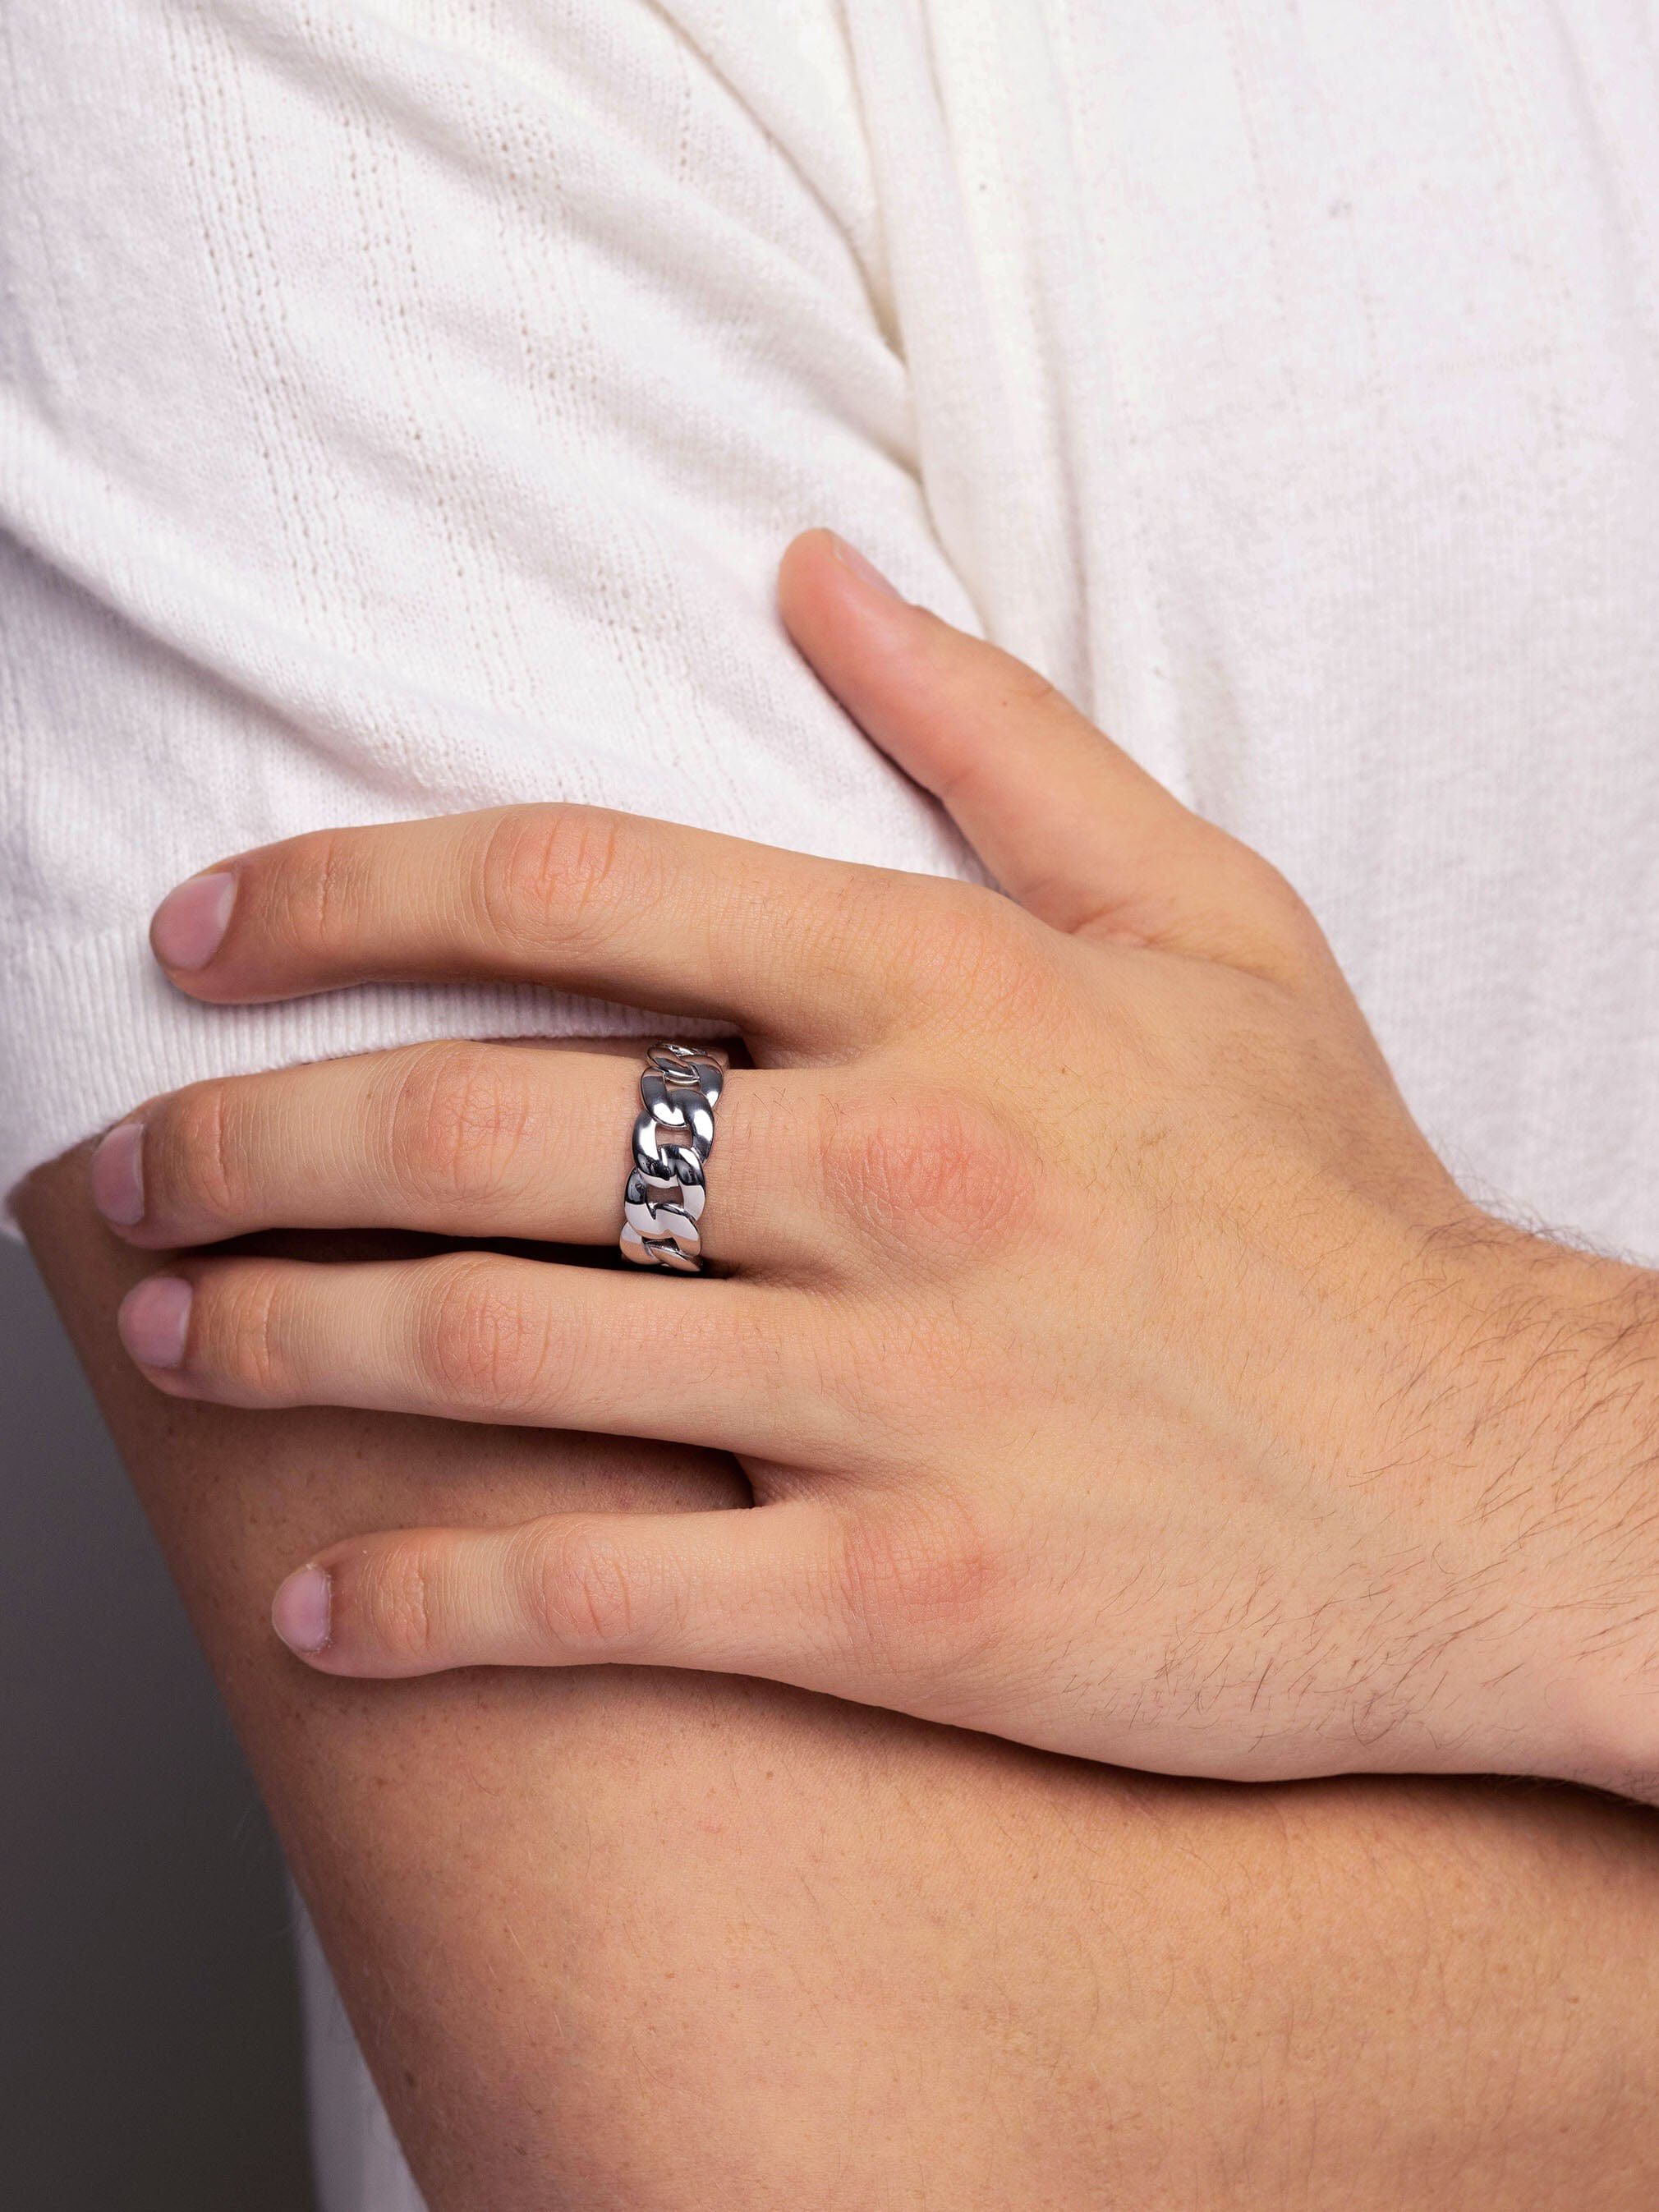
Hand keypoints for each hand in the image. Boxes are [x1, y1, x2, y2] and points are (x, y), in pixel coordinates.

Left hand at [97, 529, 1658, 1791]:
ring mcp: (898, 1394)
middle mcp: (899, 1169)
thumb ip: (994, 737)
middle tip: (127, 1171)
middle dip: (251, 1143)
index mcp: (951, 987)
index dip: (343, 896)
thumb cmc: (1335, 1204)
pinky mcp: (909, 1599)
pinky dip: (430, 1595)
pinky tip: (322, 1599)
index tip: (204, 932)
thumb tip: (812, 569)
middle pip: (477, 1129)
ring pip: (498, 1352)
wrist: (1492, 1482)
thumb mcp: (1205, 917)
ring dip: (287, 1344)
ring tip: (174, 1339)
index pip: (569, 888)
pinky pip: (604, 1591)